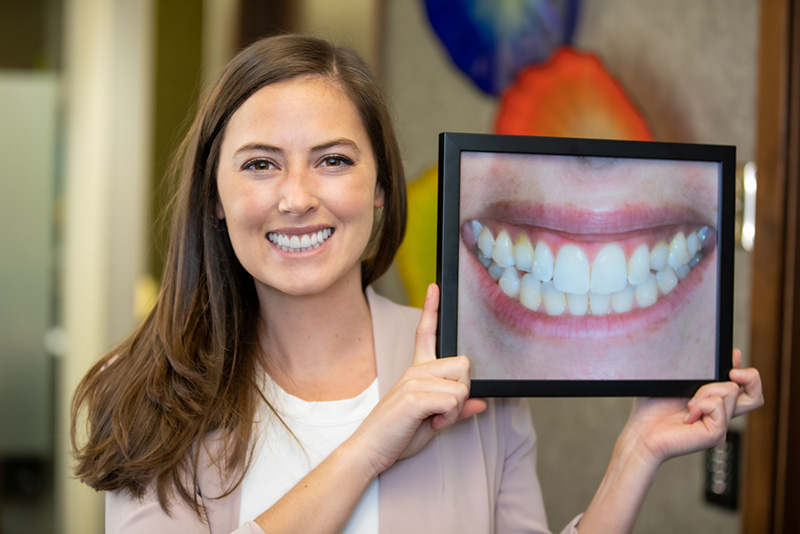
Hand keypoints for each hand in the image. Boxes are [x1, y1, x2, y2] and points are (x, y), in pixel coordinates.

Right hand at [347, 284, 486, 476]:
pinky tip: (431, 423)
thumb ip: (455, 409)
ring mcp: (413, 380)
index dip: (431, 309)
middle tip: (442, 412)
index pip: (425, 333)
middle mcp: (415, 370)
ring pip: (462, 386)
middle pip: (463, 364)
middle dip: (462, 391)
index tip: (434, 287)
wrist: (369, 451)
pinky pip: (454, 401)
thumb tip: (480, 403)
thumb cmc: (397, 435)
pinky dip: (448, 418)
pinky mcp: (414, 396)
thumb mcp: (433, 421)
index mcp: (416, 371)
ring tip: (433, 419)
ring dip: (455, 410)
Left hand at [620, 349, 762, 468]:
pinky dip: (701, 404)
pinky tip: (688, 413)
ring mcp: (719, 424)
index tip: (731, 356)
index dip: (743, 371)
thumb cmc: (652, 409)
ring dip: (707, 390)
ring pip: (731, 391)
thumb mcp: (677, 382)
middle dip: (751, 377)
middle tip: (733, 372)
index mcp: (712, 400)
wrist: (641, 432)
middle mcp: (719, 412)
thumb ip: (699, 371)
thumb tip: (720, 356)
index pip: (742, 386)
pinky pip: (718, 405)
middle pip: (755, 395)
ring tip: (688, 402)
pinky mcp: (716, 433)